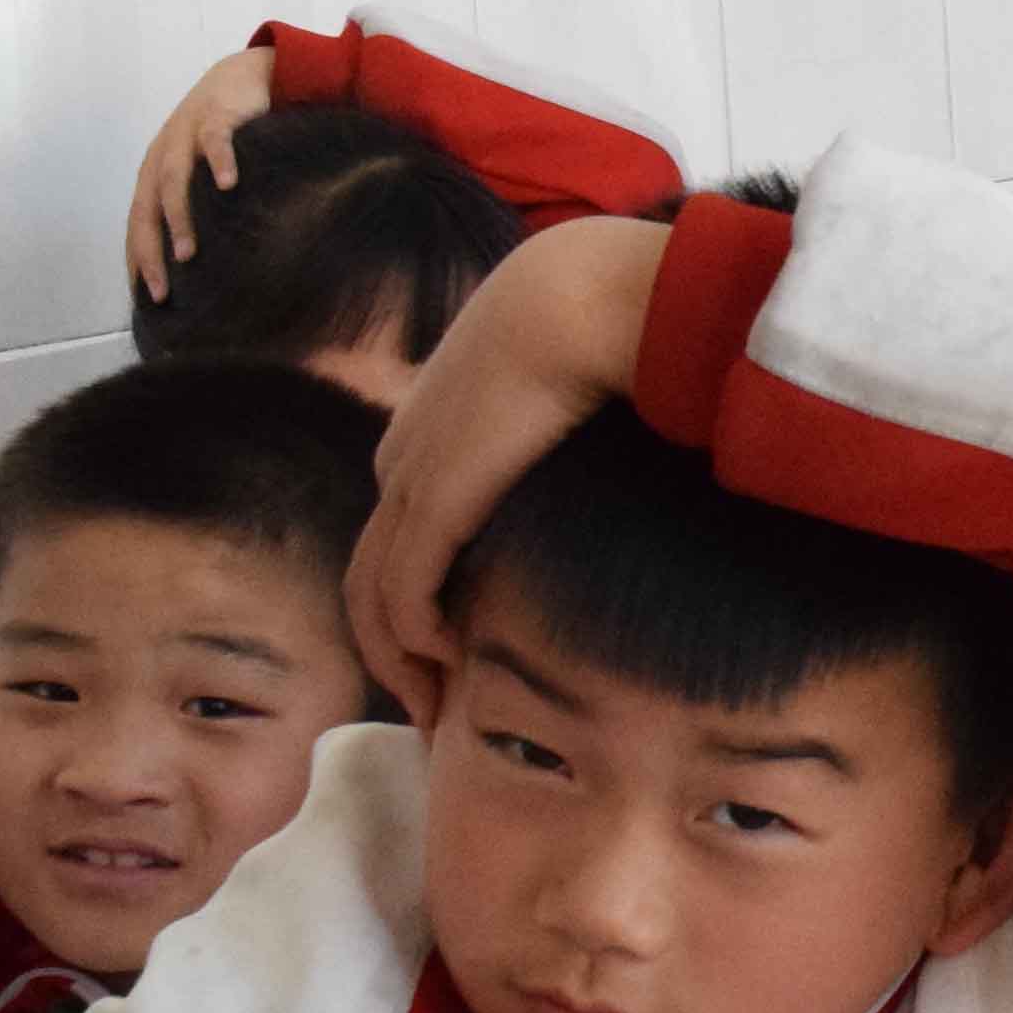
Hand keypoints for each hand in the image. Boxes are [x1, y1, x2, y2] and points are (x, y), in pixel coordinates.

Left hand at [127, 45, 282, 298]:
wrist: (247, 75)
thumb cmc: (229, 132)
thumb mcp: (208, 172)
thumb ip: (204, 206)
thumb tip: (210, 261)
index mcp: (157, 174)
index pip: (139, 224)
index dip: (139, 261)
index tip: (150, 301)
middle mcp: (164, 156)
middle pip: (147, 209)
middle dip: (150, 252)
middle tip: (161, 291)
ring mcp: (187, 134)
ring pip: (174, 181)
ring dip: (178, 219)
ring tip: (188, 254)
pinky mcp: (218, 115)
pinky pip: (215, 140)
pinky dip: (219, 161)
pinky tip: (227, 185)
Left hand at [348, 219, 669, 720]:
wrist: (589, 295)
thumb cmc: (607, 326)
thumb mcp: (580, 383)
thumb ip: (584, 428)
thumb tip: (641, 455)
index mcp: (434, 429)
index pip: (401, 533)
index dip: (419, 602)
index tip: (461, 655)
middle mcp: (405, 458)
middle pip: (371, 574)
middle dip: (396, 653)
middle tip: (435, 712)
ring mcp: (411, 479)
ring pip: (373, 596)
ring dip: (400, 665)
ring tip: (436, 716)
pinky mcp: (433, 498)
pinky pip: (401, 592)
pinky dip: (414, 641)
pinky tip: (451, 665)